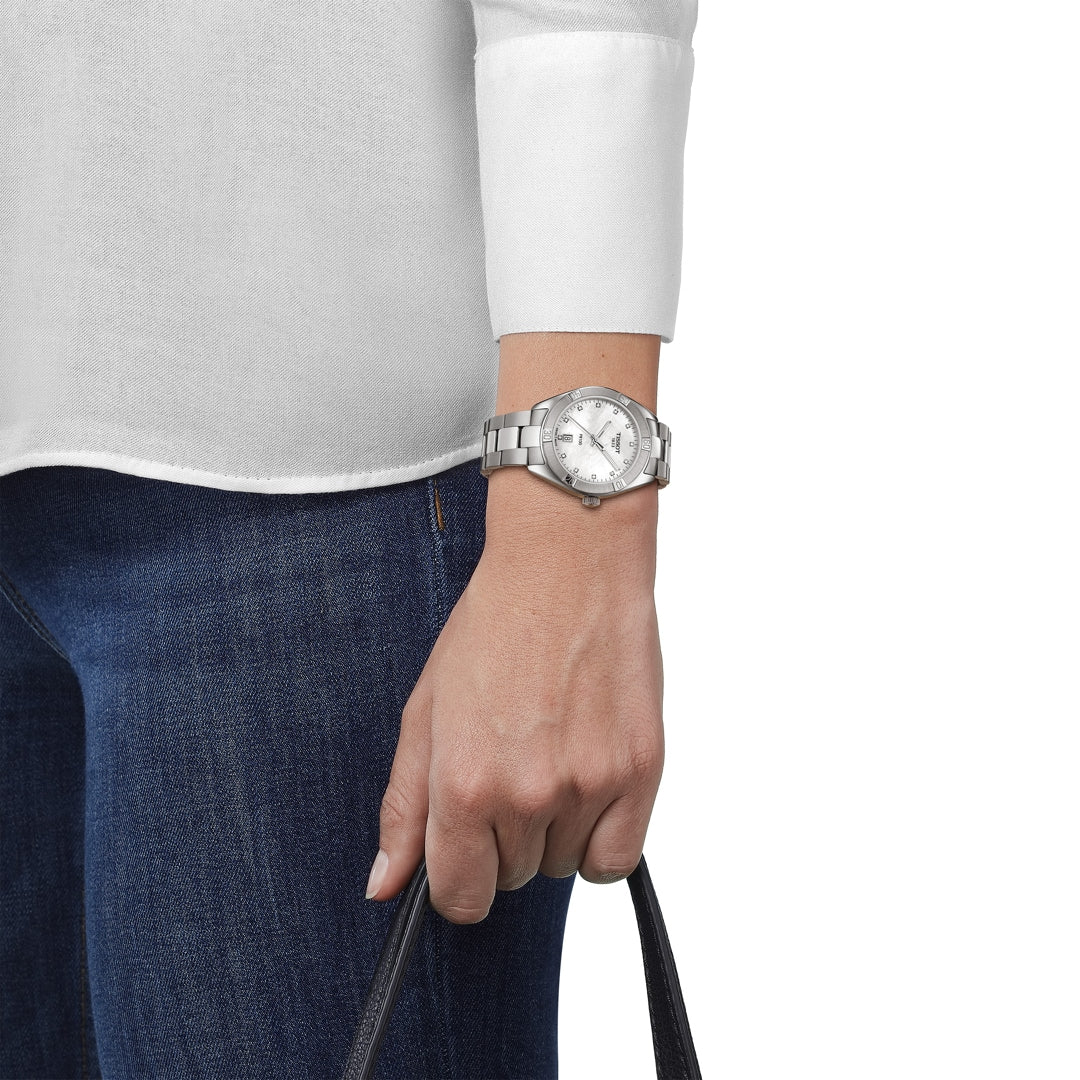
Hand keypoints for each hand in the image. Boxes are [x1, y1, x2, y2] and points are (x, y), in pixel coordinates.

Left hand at [366, 516, 664, 922]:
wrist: (567, 565)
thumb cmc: (493, 627)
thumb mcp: (427, 711)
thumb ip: (404, 807)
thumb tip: (386, 888)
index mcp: (463, 784)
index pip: (460, 897)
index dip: (458, 877)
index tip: (466, 847)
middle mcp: (527, 795)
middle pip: (514, 879)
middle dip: (505, 839)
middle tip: (511, 767)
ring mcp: (590, 785)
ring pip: (563, 866)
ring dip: (554, 832)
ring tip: (552, 757)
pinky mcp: (641, 771)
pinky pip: (615, 860)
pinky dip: (601, 839)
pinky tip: (588, 787)